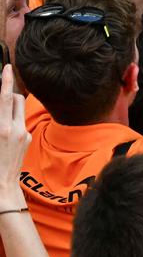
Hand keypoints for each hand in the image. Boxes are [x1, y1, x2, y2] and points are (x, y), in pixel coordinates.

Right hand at [0, 65, 28, 208]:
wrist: (1, 189)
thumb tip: (0, 106)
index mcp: (1, 129)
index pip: (4, 98)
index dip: (5, 81)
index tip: (7, 67)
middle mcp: (15, 129)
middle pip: (15, 99)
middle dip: (7, 93)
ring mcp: (23, 134)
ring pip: (19, 110)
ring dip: (9, 106)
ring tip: (0, 114)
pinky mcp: (27, 140)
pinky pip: (19, 123)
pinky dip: (11, 121)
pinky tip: (2, 133)